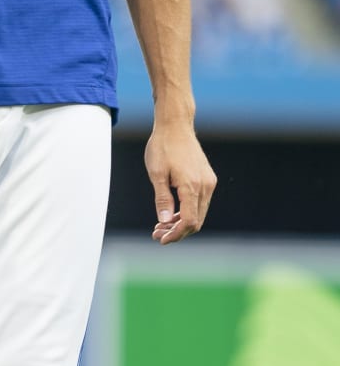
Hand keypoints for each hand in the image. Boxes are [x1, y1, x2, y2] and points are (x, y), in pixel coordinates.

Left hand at [145, 118, 215, 243]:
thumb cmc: (162, 147)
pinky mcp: (207, 178)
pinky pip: (199, 202)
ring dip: (181, 222)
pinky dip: (187, 211)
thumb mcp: (156, 173)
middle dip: (177, 231)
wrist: (176, 125)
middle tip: (157, 234)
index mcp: (192, 186)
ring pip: (198, 212)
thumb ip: (162, 198)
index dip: (176, 234)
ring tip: (161, 226)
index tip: (161, 240)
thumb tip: (164, 222)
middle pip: (196, 220)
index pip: (189, 221)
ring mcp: (209, 182)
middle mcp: (206, 186)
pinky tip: (172, 213)